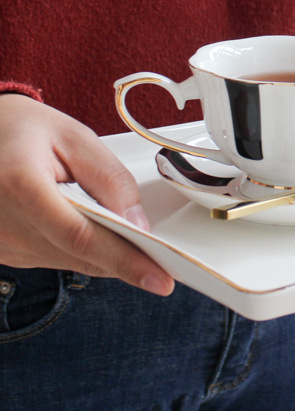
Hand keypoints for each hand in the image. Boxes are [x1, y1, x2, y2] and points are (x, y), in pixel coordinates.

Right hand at [0, 95, 173, 295]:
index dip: (125, 261)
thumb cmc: (26, 130)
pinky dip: (81, 249)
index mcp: (20, 186)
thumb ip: (110, 179)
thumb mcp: (76, 138)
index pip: (82, 237)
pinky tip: (93, 229)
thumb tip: (138, 222)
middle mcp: (3, 223)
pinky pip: (54, 258)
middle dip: (125, 258)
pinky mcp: (2, 252)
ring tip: (126, 232)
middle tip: (163, 260)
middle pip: (78, 255)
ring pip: (69, 262)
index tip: (159, 279)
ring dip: (103, 253)